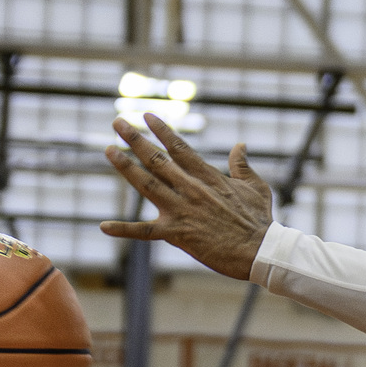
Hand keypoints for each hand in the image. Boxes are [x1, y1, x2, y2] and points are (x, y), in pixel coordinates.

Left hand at [100, 116, 274, 279]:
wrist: (261, 251)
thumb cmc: (260, 221)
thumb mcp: (256, 187)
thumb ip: (243, 166)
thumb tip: (240, 146)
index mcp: (208, 177)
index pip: (180, 148)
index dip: (162, 131)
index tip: (147, 116)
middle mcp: (190, 189)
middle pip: (157, 160)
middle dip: (135, 139)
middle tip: (117, 123)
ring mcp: (182, 211)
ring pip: (147, 185)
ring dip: (125, 167)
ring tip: (109, 150)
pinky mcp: (178, 235)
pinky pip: (145, 232)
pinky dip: (124, 230)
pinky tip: (105, 226)